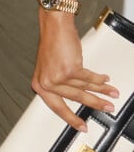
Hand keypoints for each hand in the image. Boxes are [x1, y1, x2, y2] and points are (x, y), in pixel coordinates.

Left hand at [31, 14, 118, 130]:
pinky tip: (105, 79)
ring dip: (101, 91)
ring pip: (85, 89)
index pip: (57, 107)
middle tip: (106, 109)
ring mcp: (58, 77)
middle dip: (94, 105)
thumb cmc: (52, 42)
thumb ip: (59, 84)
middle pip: (75, 99)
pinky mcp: (70, 70)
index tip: (81, 126)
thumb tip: (76, 97)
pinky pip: (89, 78)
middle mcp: (46, 83)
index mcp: (39, 84)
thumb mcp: (49, 68)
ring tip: (111, 94)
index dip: (71, 118)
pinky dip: (99, 79)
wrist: (54, 24)